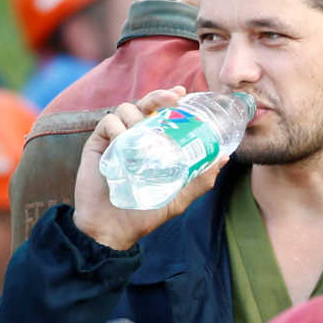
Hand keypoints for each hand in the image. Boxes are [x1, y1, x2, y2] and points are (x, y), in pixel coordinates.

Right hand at [72, 87, 225, 250]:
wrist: (114, 228)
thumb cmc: (146, 213)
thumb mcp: (179, 197)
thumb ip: (201, 179)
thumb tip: (225, 158)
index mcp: (153, 143)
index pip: (162, 114)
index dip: (170, 98)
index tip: (182, 94)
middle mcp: (135, 137)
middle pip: (145, 104)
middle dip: (159, 96)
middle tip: (172, 100)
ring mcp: (116, 139)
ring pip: (126, 109)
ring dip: (136, 115)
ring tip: (142, 133)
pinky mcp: (97, 145)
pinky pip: (107, 123)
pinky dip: (116, 127)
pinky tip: (122, 140)